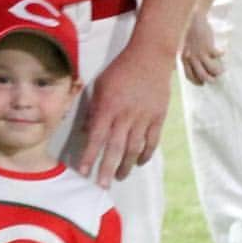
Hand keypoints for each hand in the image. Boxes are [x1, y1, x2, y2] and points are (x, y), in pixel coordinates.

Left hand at [77, 42, 171, 187]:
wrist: (150, 56)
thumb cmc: (121, 69)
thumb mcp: (100, 85)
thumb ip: (93, 109)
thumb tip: (87, 131)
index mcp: (108, 106)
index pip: (96, 137)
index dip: (89, 155)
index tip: (83, 171)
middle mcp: (125, 115)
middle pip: (115, 148)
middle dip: (107, 169)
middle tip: (102, 186)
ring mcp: (143, 117)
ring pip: (134, 148)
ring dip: (126, 165)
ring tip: (119, 177)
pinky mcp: (158, 117)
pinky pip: (152, 141)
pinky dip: (146, 154)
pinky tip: (139, 162)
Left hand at [180, 9, 223, 85]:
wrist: (194, 20)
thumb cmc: (191, 33)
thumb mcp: (185, 46)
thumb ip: (187, 56)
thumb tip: (193, 66)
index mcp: (184, 58)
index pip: (189, 76)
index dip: (197, 81)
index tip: (203, 83)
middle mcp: (191, 58)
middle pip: (202, 75)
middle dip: (210, 80)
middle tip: (215, 79)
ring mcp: (200, 53)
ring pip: (212, 69)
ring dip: (218, 71)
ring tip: (222, 69)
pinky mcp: (208, 47)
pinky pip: (218, 55)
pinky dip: (222, 54)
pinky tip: (223, 52)